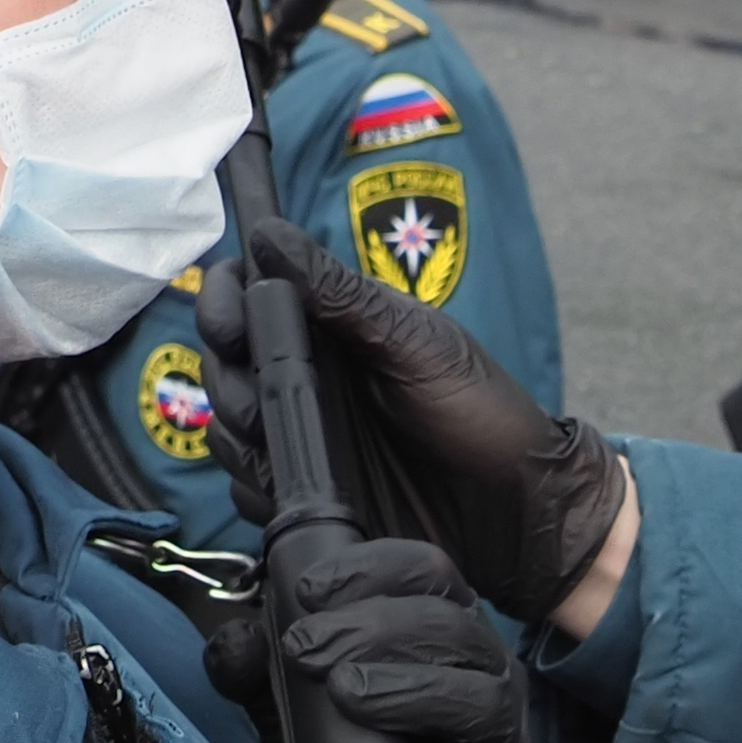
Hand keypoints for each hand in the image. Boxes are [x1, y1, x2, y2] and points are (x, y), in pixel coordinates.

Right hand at [200, 223, 627, 622]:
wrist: (517, 508)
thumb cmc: (482, 412)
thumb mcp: (414, 342)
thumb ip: (340, 293)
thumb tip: (267, 234)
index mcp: (331, 325)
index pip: (247, 296)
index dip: (223, 304)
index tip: (230, 329)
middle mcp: (309, 376)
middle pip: (224, 366)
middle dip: (229, 383)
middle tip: (266, 407)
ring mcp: (305, 435)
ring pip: (229, 429)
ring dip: (241, 440)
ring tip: (287, 451)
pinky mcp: (306, 492)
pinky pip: (251, 489)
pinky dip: (259, 490)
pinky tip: (292, 491)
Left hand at [266, 523, 524, 742]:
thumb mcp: (297, 702)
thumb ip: (260, 670)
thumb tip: (235, 642)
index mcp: (444, 628)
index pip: (428, 573)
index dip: (372, 570)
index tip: (307, 590)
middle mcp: (484, 670)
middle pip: (449, 626)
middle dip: (372, 629)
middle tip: (305, 649)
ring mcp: (499, 738)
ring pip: (479, 698)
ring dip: (409, 690)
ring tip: (347, 694)